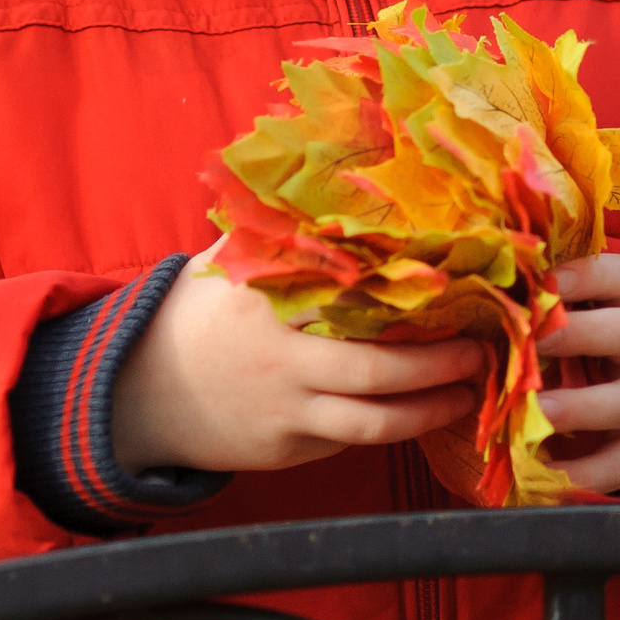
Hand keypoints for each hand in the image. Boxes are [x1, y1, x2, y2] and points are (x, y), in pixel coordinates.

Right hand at [109, 234, 484, 474]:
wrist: (138, 391)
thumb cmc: (201, 313)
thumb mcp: (232, 260)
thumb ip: (284, 228)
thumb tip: (343, 169)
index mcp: (273, 301)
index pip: (357, 297)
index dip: (414, 297)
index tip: (461, 286)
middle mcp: (283, 359)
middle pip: (378, 370)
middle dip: (438, 364)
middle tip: (481, 349)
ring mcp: (284, 411)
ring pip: (372, 422)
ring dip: (429, 411)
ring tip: (468, 392)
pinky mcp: (285, 450)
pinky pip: (347, 442)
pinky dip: (389, 428)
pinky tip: (423, 411)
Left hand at [534, 253, 619, 493]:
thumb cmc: (615, 354)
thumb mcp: (602, 318)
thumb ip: (557, 306)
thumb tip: (486, 289)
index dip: (585, 274)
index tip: (546, 279)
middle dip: (580, 335)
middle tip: (532, 339)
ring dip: (579, 408)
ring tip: (537, 413)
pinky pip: (617, 465)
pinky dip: (582, 474)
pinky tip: (544, 475)